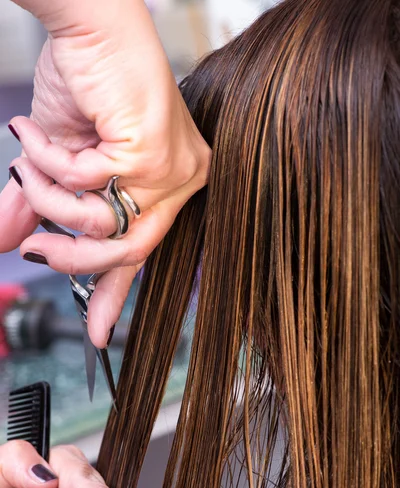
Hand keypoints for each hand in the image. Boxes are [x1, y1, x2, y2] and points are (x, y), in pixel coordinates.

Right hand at [1, 0, 210, 347]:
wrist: (90, 26)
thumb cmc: (85, 84)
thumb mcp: (57, 159)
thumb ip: (39, 205)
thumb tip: (8, 241)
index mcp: (164, 187)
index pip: (141, 254)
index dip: (115, 295)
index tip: (100, 332)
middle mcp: (179, 183)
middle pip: (128, 253)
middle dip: (72, 258)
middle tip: (35, 251)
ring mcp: (172, 171)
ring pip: (102, 226)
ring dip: (50, 201)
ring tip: (28, 167)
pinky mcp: (152, 154)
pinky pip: (85, 188)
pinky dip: (49, 165)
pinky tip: (38, 137)